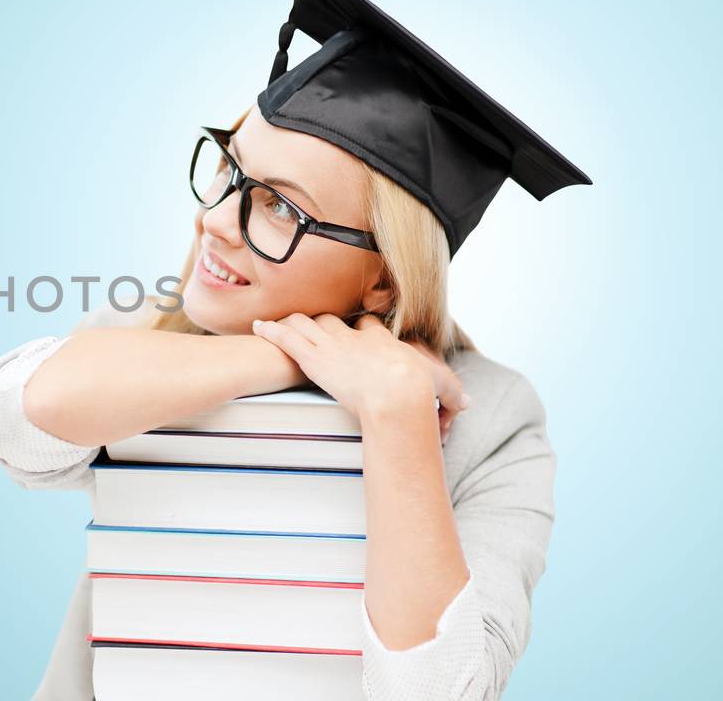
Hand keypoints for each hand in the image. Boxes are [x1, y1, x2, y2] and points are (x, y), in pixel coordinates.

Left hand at [250, 313, 468, 438]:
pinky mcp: (314, 357)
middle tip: (312, 326)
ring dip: (291, 322)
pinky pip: (287, 338)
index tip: (359, 333)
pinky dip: (271, 331)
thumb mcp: (443, 390)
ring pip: (306, 323)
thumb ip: (452, 395)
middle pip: (332, 320)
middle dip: (322, 322)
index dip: (362, 329)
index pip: (368, 327)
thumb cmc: (419, 392)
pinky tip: (257, 326)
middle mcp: (355, 338)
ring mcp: (332, 345)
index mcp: (383, 342)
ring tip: (278, 321)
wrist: (397, 393)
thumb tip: (465, 402)